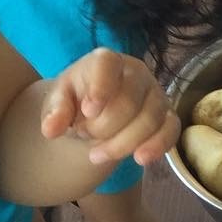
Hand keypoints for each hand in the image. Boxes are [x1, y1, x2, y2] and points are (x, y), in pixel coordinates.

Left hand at [42, 48, 178, 166]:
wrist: (94, 112)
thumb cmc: (76, 100)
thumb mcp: (58, 103)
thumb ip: (54, 112)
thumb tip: (50, 130)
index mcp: (105, 61)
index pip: (107, 64)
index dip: (100, 87)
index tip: (88, 111)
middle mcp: (136, 72)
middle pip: (128, 102)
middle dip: (102, 128)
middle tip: (82, 135)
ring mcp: (155, 94)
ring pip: (149, 120)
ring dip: (121, 145)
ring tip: (95, 155)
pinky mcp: (167, 116)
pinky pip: (170, 130)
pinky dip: (156, 146)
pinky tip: (139, 159)